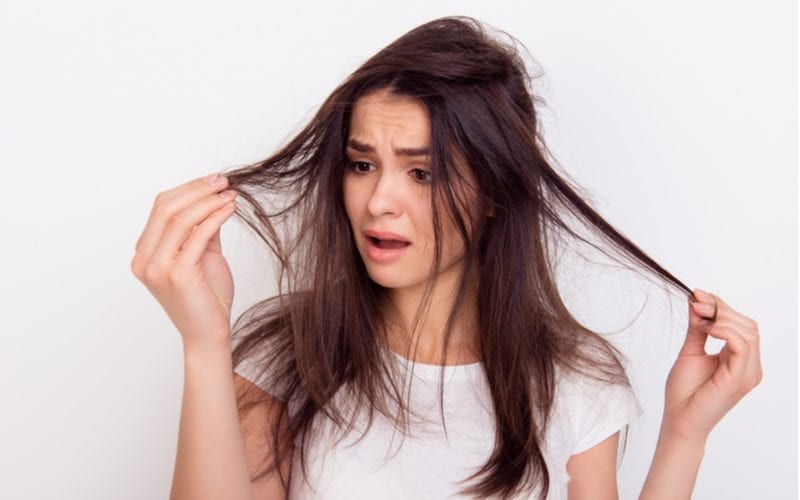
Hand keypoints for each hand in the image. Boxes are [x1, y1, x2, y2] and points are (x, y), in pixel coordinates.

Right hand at [131, 173, 238, 350]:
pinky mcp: (178, 274)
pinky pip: (198, 235)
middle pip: (166, 208)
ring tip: (230, 194)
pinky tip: (229, 209)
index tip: (213, 181)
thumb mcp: (202, 256)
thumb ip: (201, 229)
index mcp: (144, 254)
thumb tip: (213, 199)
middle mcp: (144, 260)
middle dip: (197, 189)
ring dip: (208, 200)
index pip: (160, 208)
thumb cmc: (206, 299)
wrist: (209, 334)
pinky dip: (215, 217)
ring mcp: (158, 268)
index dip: (188, 189)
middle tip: (223, 181)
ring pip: (180, 218)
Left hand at [662, 289, 761, 443]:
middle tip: (696, 304)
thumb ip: (697, 327)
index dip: (720, 306)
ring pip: (749, 332)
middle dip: (721, 309)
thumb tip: (697, 300)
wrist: (679, 420)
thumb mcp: (690, 351)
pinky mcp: (740, 378)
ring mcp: (748, 373)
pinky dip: (726, 331)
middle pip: (748, 324)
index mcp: (740, 359)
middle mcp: (749, 365)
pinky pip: (743, 346)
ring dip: (722, 318)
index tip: (696, 295)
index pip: (740, 324)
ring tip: (700, 318)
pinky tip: (707, 330)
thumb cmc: (684, 392)